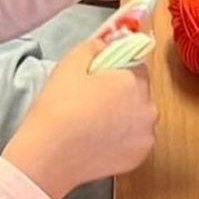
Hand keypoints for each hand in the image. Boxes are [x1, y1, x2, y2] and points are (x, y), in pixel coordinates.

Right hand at [3, 38, 158, 198]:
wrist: (50, 154)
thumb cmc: (58, 107)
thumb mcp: (70, 64)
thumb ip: (93, 46)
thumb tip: (106, 43)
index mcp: (134, 82)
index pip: (137, 65)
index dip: (119, 68)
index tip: (102, 75)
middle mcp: (148, 108)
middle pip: (140, 92)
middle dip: (122, 92)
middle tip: (92, 99)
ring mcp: (147, 135)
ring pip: (139, 117)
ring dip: (124, 116)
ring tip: (94, 121)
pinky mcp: (140, 156)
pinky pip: (135, 139)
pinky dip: (123, 138)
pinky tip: (100, 138)